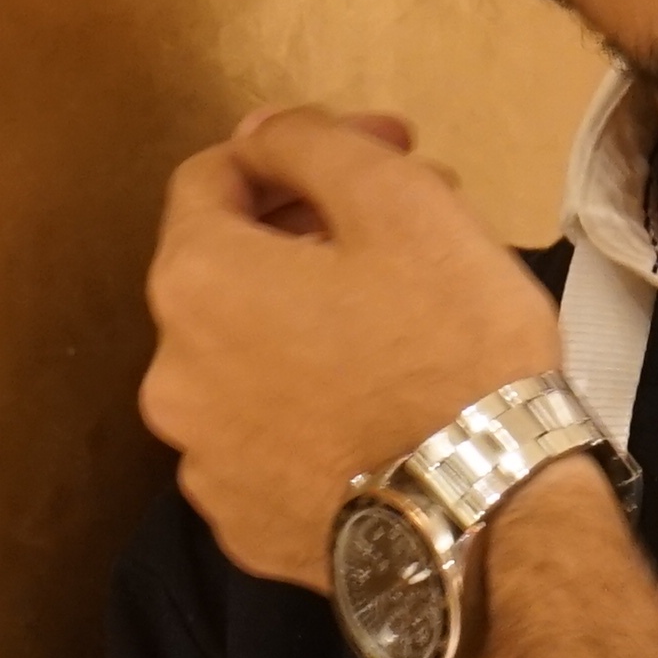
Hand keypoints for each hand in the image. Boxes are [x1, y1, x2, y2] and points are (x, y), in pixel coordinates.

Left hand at [139, 107, 571, 590]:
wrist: (485, 519)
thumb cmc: (449, 349)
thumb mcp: (399, 202)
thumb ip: (311, 143)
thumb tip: (260, 134)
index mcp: (196, 281)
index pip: (213, 178)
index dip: (299, 150)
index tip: (383, 147)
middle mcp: (172, 373)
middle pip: (229, 268)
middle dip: (312, 229)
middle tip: (409, 227)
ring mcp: (201, 460)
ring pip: (247, 356)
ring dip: (306, 320)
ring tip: (399, 320)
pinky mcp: (240, 523)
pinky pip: (264, 436)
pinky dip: (306, 404)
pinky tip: (374, 403)